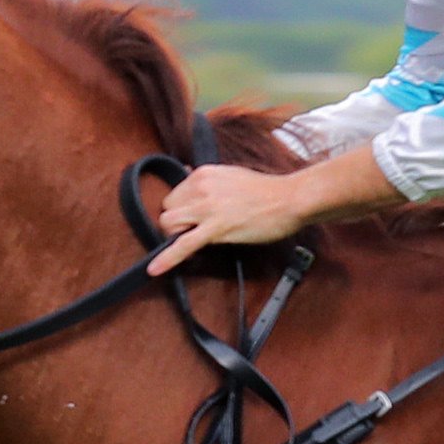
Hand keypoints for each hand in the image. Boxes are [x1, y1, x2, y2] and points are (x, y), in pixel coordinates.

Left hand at [148, 145, 397, 272]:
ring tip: (190, 242)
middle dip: (176, 224)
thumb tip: (187, 173)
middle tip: (194, 231)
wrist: (289, 199)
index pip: (174, 195)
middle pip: (167, 210)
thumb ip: (207, 178)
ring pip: (169, 225)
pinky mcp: (215, 228)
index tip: (191, 218)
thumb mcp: (231, 174)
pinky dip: (166, 259)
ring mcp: (206, 208)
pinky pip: (183, 245)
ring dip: (173, 237)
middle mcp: (200, 188)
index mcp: (203, 174)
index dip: (181, 210)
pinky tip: (154, 270)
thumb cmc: (265, 190)